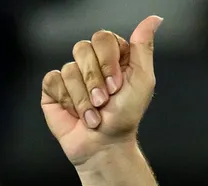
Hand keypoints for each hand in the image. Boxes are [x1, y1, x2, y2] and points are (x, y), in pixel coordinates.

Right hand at [40, 16, 163, 166]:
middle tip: (105, 101)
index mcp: (112, 57)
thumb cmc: (125, 116)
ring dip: (85, 98)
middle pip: (83, 48)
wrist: (105, 144)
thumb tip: (154, 19)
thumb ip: (143, 48)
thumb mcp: (142, 80)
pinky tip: (77, 113)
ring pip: (69, 68)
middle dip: (96, 80)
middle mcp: (90, 62)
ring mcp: (71, 73)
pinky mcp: (53, 87)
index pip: (103, 38)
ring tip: (94, 115)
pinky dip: (69, 100)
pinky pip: (53, 80)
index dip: (108, 62)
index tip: (117, 85)